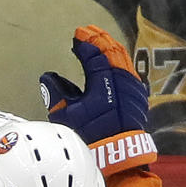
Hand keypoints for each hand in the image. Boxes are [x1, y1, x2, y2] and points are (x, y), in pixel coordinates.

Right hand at [39, 25, 148, 145]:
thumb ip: (56, 93)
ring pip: (122, 57)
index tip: (77, 35)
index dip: (85, 42)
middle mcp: (121, 78)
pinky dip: (120, 60)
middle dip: (99, 39)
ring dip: (110, 47)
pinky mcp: (137, 95)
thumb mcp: (67, 116)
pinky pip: (129, 69)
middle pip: (111, 50)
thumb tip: (48, 78)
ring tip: (100, 41)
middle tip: (88, 32)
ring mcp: (132, 85)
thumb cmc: (90, 136)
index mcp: (103, 80)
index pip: (94, 53)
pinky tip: (114, 60)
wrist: (118, 155)